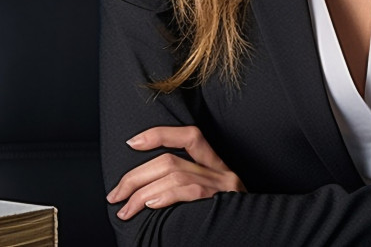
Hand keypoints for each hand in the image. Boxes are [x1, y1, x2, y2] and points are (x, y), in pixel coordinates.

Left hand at [106, 125, 245, 219]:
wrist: (255, 238)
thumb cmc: (223, 225)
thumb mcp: (208, 202)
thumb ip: (185, 190)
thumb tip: (145, 191)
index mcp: (217, 168)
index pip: (190, 136)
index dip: (159, 134)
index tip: (131, 143)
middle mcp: (222, 172)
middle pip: (171, 159)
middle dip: (135, 176)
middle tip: (115, 194)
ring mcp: (223, 186)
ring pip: (174, 173)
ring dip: (141, 191)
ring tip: (125, 209)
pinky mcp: (223, 202)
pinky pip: (189, 191)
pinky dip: (165, 195)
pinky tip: (149, 205)